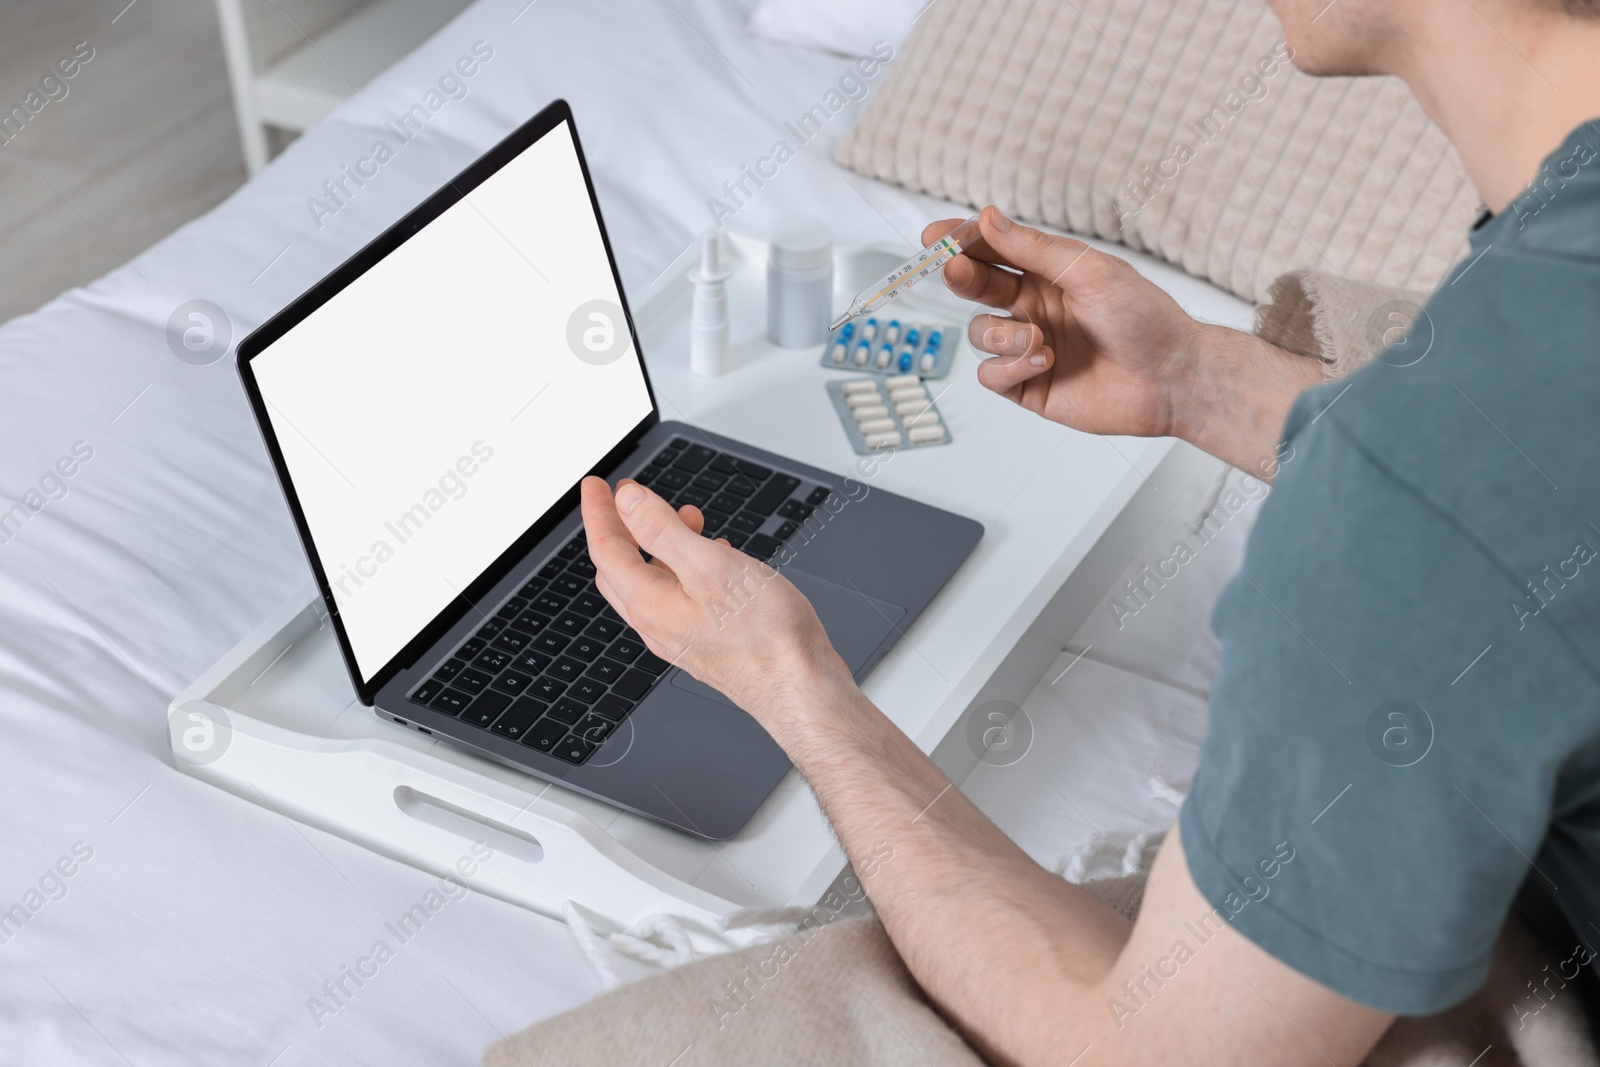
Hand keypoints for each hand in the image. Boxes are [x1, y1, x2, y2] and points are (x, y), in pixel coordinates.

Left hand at [579, 476, 849, 724]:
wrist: (800, 689)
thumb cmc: (766, 637)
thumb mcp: (710, 566)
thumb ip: (663, 531)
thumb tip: (627, 503)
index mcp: (649, 603)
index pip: (606, 550)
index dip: (599, 511)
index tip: (595, 485)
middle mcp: (657, 624)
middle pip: (620, 568)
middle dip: (622, 527)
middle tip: (629, 498)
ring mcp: (680, 637)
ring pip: (651, 583)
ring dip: (659, 545)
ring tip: (686, 518)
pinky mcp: (705, 643)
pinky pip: (678, 598)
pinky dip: (684, 568)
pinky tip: (714, 559)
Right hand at [925, 206, 1203, 439]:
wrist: (1171, 378)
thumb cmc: (1144, 318)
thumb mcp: (1088, 271)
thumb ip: (1033, 248)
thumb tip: (987, 217)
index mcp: (1048, 274)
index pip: (993, 252)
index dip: (961, 242)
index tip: (935, 236)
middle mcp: (1034, 308)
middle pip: (977, 288)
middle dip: (961, 277)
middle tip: (954, 269)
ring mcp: (1029, 347)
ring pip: (981, 334)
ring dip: (1001, 335)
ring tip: (1038, 338)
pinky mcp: (1029, 386)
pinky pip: (993, 375)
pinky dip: (1009, 367)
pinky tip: (1042, 361)